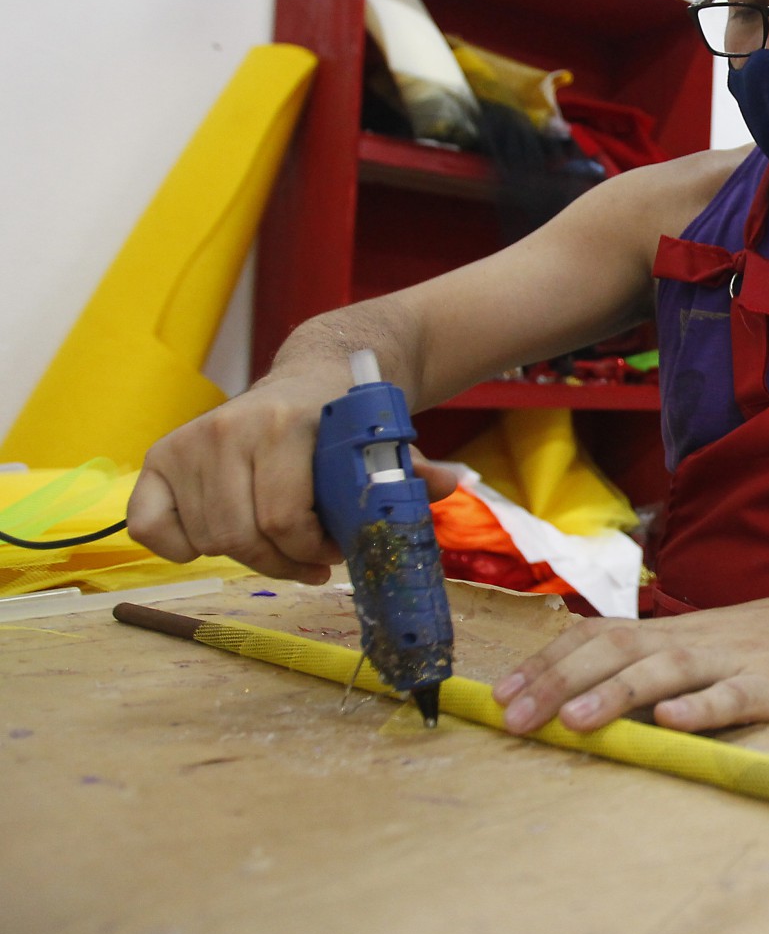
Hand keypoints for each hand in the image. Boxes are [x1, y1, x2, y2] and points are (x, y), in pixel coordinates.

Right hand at [127, 379, 458, 582]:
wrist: (316, 373)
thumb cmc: (349, 421)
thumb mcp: (385, 442)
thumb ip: (413, 468)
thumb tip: (449, 483)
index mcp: (284, 422)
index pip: (282, 518)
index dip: (311, 548)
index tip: (335, 549)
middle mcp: (228, 427)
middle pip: (242, 537)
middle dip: (283, 560)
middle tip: (313, 557)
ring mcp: (189, 442)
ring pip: (208, 538)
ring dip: (249, 556)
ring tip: (282, 544)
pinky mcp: (160, 457)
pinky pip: (153, 528)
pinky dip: (183, 546)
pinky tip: (218, 538)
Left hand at [492, 593, 768, 734]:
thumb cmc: (751, 643)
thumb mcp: (691, 644)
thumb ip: (640, 663)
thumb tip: (565, 692)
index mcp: (664, 632)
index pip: (593, 638)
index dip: (545, 664)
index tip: (500, 696)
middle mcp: (688, 639)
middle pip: (616, 651)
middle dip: (560, 682)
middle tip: (515, 718)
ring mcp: (729, 659)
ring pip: (666, 670)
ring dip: (617, 693)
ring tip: (575, 721)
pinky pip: (733, 696)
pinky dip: (701, 708)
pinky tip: (672, 723)